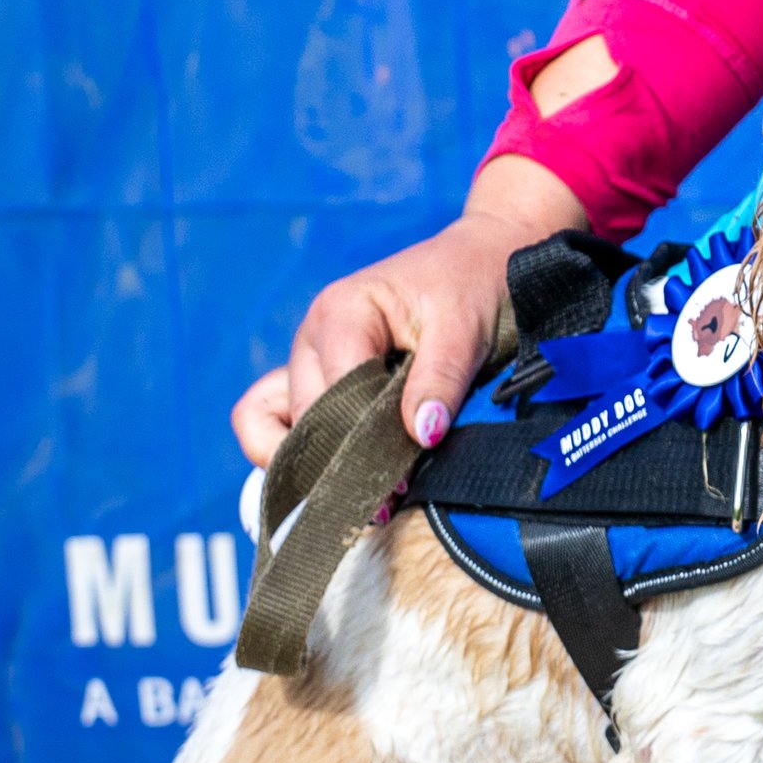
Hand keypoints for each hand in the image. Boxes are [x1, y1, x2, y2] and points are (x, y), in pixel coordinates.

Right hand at [229, 154, 588, 464]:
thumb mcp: (465, 328)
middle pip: (304, 418)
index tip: (398, 485)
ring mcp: (311, 357)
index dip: (361, 444)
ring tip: (359, 496)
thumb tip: (421, 434)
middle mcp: (314, 336)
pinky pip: (279, 418)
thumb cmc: (474, 283)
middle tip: (386, 504)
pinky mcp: (322, 375)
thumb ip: (439, 380)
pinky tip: (339, 476)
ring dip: (312, 465)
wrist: (485, 258)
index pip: (334, 397)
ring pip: (276, 424)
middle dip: (339, 464)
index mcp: (342, 313)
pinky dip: (301, 451)